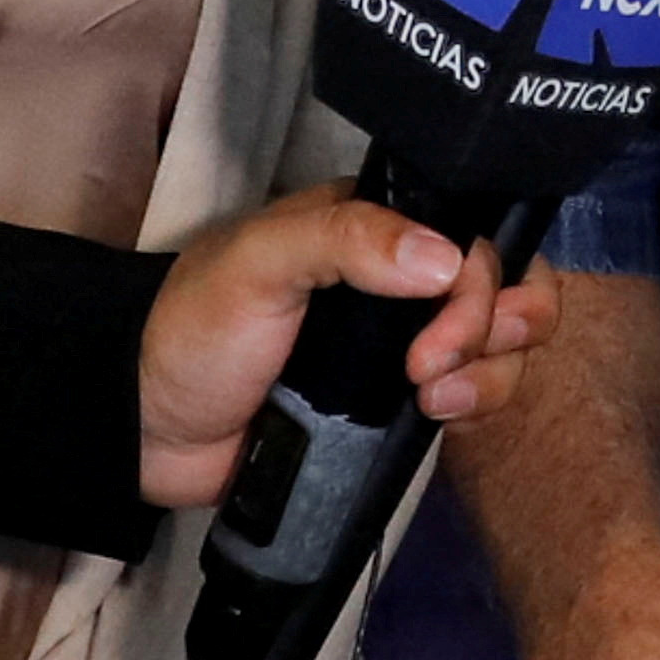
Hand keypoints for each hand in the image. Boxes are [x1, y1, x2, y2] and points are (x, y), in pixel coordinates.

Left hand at [136, 189, 552, 508]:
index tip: (435, 333)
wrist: (151, 429)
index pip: (474, 233)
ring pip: (504, 348)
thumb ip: (347, 241)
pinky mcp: (401, 407)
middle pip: (507, 289)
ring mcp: (408, 347)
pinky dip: (477, 408)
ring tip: (431, 404)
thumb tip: (447, 260)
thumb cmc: (197, 329)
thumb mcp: (261, 263)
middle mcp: (405, 282)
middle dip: (495, 331)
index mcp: (376, 230)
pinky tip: (437, 421)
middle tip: (428, 371)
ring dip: (491, 376)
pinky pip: (476, 398)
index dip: (482, 281)